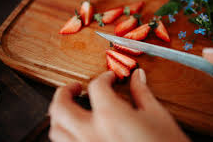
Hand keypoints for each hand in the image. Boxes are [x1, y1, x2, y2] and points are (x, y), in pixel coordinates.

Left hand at [48, 69, 189, 141]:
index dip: (105, 77)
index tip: (110, 78)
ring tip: (70, 108)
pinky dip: (66, 135)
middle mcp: (91, 134)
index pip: (96, 87)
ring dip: (59, 115)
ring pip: (56, 130)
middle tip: (74, 86)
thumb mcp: (156, 116)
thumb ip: (142, 93)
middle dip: (64, 91)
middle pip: (60, 106)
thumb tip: (138, 77)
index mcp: (110, 117)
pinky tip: (77, 132)